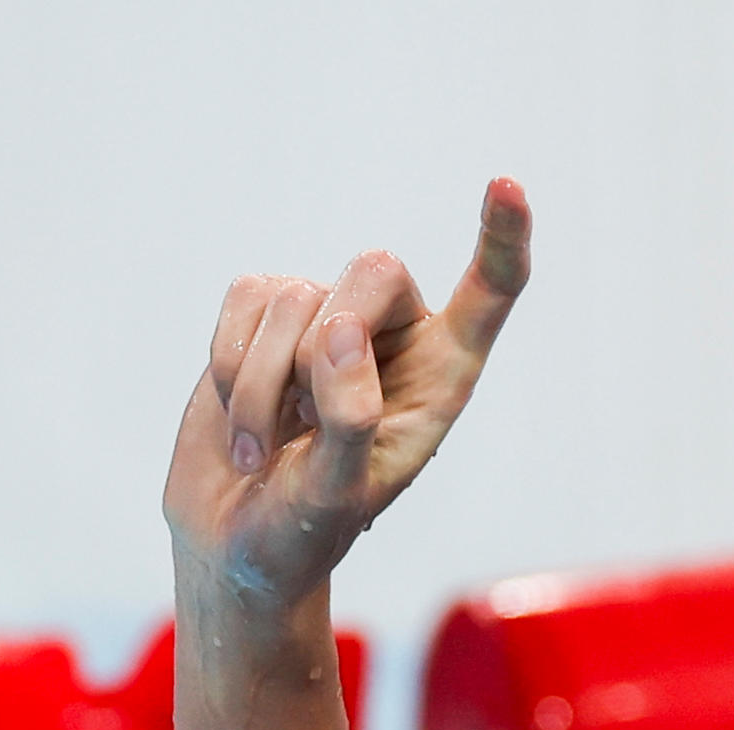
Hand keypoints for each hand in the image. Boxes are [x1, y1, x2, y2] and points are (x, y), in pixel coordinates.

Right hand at [164, 177, 531, 613]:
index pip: (490, 293)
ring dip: (261, 384)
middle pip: (377, 271)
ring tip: (263, 450)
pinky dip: (227, 363)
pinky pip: (244, 299)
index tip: (507, 185)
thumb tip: (339, 331)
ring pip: (296, 295)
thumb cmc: (304, 529)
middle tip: (303, 423)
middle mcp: (393, 336)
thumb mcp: (338, 494)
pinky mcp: (263, 316)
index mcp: (442, 377)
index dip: (502, 238)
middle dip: (326, 343)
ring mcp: (326, 318)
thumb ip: (352, 418)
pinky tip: (238, 420)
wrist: (235, 540)